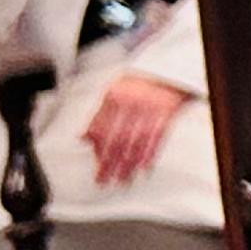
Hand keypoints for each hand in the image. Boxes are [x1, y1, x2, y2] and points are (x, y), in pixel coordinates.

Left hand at [84, 73, 193, 188]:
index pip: (101, 128)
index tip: (97, 167)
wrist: (168, 69)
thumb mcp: (113, 93)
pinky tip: (143, 167)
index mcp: (113, 97)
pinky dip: (150, 153)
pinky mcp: (167, 111)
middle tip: (104, 180)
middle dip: (110, 162)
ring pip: (136, 141)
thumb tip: (82, 138)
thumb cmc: (138, 84)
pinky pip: (157, 136)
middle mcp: (130, 102)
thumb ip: (98, 115)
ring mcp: (149, 107)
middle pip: (117, 139)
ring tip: (122, 179)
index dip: (98, 150)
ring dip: (128, 163)